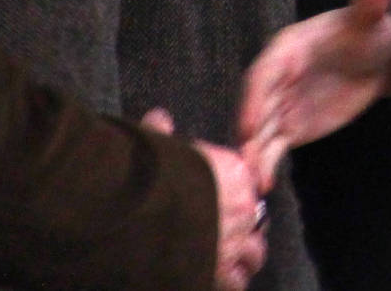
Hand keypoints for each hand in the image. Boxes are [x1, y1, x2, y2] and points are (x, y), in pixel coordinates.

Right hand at [140, 109, 267, 290]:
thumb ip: (163, 132)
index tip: (221, 198)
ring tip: (228, 259)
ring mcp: (234, 244)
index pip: (247, 184)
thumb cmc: (147, 174)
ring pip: (254, 255)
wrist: (136, 211)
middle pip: (254, 220)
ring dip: (243, 258)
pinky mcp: (220, 274)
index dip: (234, 193)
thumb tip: (159, 117)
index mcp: (235, 173)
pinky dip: (231, 281)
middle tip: (225, 232)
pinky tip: (219, 278)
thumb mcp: (157, 145)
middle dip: (242, 227)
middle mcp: (243, 209)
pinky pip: (237, 282)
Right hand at [235, 0, 390, 188]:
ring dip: (253, 154)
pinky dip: (267, 164)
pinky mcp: (293, 127)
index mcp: (288, 49)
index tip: (247, 124)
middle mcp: (278, 78)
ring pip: (260, 131)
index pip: (264, 73)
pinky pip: (274, 147)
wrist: (380, 57)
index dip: (252, 98)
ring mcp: (282, 104)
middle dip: (248, 134)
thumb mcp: (372, 18)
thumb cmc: (371, 31)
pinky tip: (263, 186)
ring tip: (250, 182)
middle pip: (255, 107)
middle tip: (243, 162)